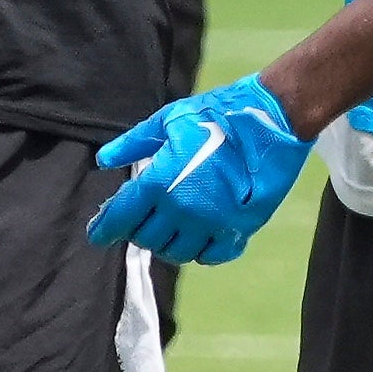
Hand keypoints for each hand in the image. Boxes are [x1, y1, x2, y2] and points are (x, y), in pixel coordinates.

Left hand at [89, 75, 310, 266]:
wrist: (273, 119)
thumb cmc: (217, 115)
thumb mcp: (168, 121)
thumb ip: (132, 144)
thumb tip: (104, 161)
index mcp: (159, 182)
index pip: (120, 218)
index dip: (104, 229)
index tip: (98, 234)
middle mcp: (182, 210)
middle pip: (146, 239)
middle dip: (138, 231)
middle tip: (143, 220)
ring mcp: (213, 223)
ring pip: (177, 253)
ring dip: (168, 244)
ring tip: (171, 230)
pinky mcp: (241, 228)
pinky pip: (213, 256)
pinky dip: (201, 252)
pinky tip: (200, 238)